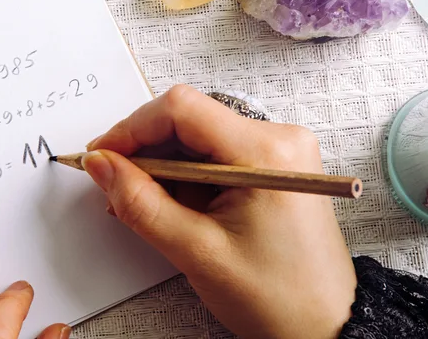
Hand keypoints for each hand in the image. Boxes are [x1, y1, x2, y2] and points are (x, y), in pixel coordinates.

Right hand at [84, 85, 355, 338]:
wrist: (325, 326)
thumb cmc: (279, 297)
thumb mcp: (195, 251)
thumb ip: (140, 203)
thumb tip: (102, 165)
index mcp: (267, 152)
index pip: (181, 109)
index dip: (131, 128)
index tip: (102, 156)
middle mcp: (278, 138)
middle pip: (186, 119)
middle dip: (144, 151)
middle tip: (117, 188)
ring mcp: (277, 150)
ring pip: (195, 136)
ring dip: (161, 167)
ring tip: (146, 207)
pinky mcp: (271, 164)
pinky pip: (212, 152)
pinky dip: (183, 176)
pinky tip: (173, 207)